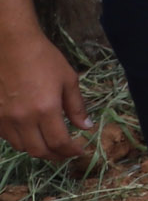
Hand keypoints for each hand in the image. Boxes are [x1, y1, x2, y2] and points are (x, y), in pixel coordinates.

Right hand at [0, 31, 85, 162]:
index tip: (79, 151)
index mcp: (45, 110)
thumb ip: (76, 106)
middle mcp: (23, 118)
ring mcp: (4, 117)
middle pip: (38, 150)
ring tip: (49, 144)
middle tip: (65, 152)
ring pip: (21, 146)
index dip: (71, 151)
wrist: (12, 44)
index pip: (59, 143)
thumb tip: (86, 127)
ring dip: (37, 149)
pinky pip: (6, 136)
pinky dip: (20, 139)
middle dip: (55, 155)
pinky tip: (30, 132)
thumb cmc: (43, 58)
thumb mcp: (68, 80)